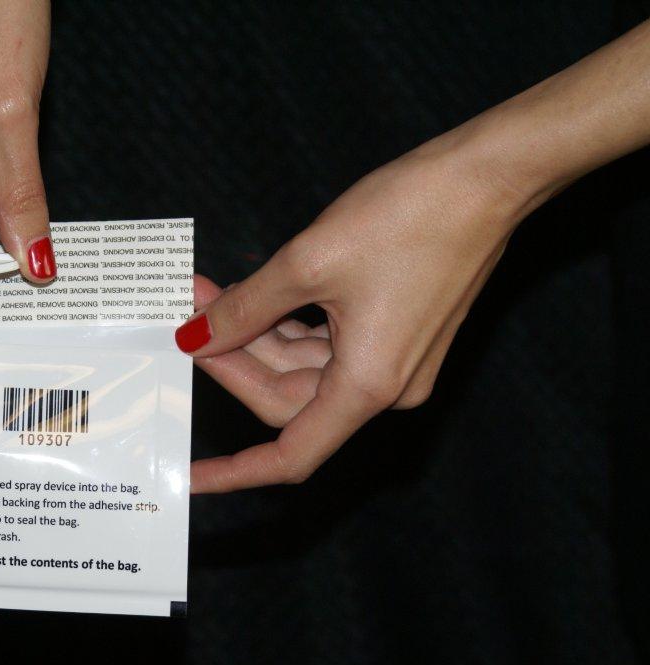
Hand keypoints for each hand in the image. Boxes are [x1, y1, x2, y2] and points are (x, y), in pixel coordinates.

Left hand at [178, 134, 523, 492]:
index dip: (236, 472)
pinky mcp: (395, 331)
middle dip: (230, 359)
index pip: (291, 453)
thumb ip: (244, 309)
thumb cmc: (407, 216)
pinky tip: (251, 293)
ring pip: (301, 365)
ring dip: (253, 334)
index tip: (191, 477)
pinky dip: (286, 322)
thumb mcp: (307, 262)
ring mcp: (393, 359)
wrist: (488, 178)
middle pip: (285, 396)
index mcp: (367, 385)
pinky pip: (326, 344)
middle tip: (185, 314)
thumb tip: (195, 337)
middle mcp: (384, 385)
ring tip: (206, 292)